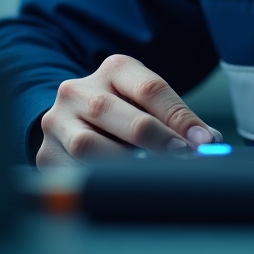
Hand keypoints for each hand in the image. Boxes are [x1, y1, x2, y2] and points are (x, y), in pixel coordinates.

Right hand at [36, 54, 222, 166]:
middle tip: (181, 156)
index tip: (202, 140)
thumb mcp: (150, 105)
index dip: (179, 117)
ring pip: (87, 143)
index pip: (149, 88)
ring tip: (150, 173)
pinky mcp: (46, 154)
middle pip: (113, 111)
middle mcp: (78, 90)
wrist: (74, 122)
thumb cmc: (125, 113)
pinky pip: (72, 171)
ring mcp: (57, 121)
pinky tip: (119, 184)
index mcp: (114, 69)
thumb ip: (177, 121)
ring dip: (122, 161)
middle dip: (153, 137)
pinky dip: (99, 179)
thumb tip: (207, 142)